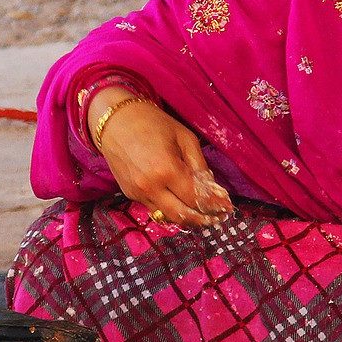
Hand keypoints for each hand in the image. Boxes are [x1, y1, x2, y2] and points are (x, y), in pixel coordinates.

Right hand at [88, 88, 233, 228]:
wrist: (114, 121)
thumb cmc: (152, 123)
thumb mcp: (184, 137)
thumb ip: (199, 165)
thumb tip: (213, 189)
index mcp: (166, 169)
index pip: (195, 198)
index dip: (214, 205)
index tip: (227, 208)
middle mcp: (150, 187)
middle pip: (182, 215)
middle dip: (203, 220)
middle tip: (217, 218)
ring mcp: (138, 193)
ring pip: (168, 217)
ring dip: (187, 219)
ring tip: (203, 215)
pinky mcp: (130, 195)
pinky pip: (154, 209)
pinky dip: (170, 209)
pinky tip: (180, 204)